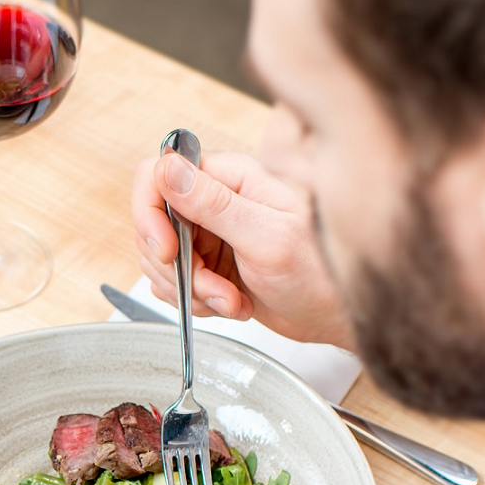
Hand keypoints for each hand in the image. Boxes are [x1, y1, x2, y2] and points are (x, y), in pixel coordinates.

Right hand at [131, 149, 354, 350]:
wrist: (334, 314)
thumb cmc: (319, 272)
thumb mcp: (267, 237)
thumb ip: (215, 204)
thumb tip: (169, 169)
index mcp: (230, 177)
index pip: (158, 174)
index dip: (150, 214)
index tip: (167, 250)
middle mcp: (215, 200)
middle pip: (154, 224)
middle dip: (176, 266)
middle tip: (213, 287)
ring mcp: (209, 234)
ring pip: (160, 259)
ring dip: (190, 290)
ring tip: (231, 299)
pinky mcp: (208, 264)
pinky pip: (173, 282)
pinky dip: (195, 301)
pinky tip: (230, 304)